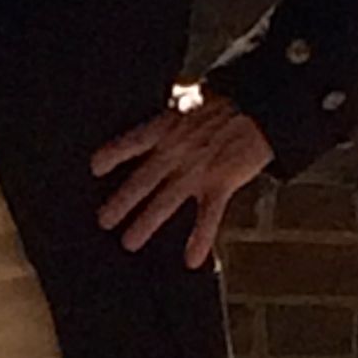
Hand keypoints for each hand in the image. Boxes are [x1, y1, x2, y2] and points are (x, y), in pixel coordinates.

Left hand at [91, 92, 273, 267]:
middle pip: (142, 180)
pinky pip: (208, 217)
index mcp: (167, 127)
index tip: (94, 168)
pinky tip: (192, 260)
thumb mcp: (190, 96)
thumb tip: (162, 107)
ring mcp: (197, 169)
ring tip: (128, 243)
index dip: (112, 154)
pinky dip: (200, 239)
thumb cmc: (228, 99)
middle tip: (102, 221)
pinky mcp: (221, 183)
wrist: (263, 104)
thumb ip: (171, 108)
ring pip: (165, 201)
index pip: (132, 142)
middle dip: (121, 201)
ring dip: (146, 223)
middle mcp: (176, 151)